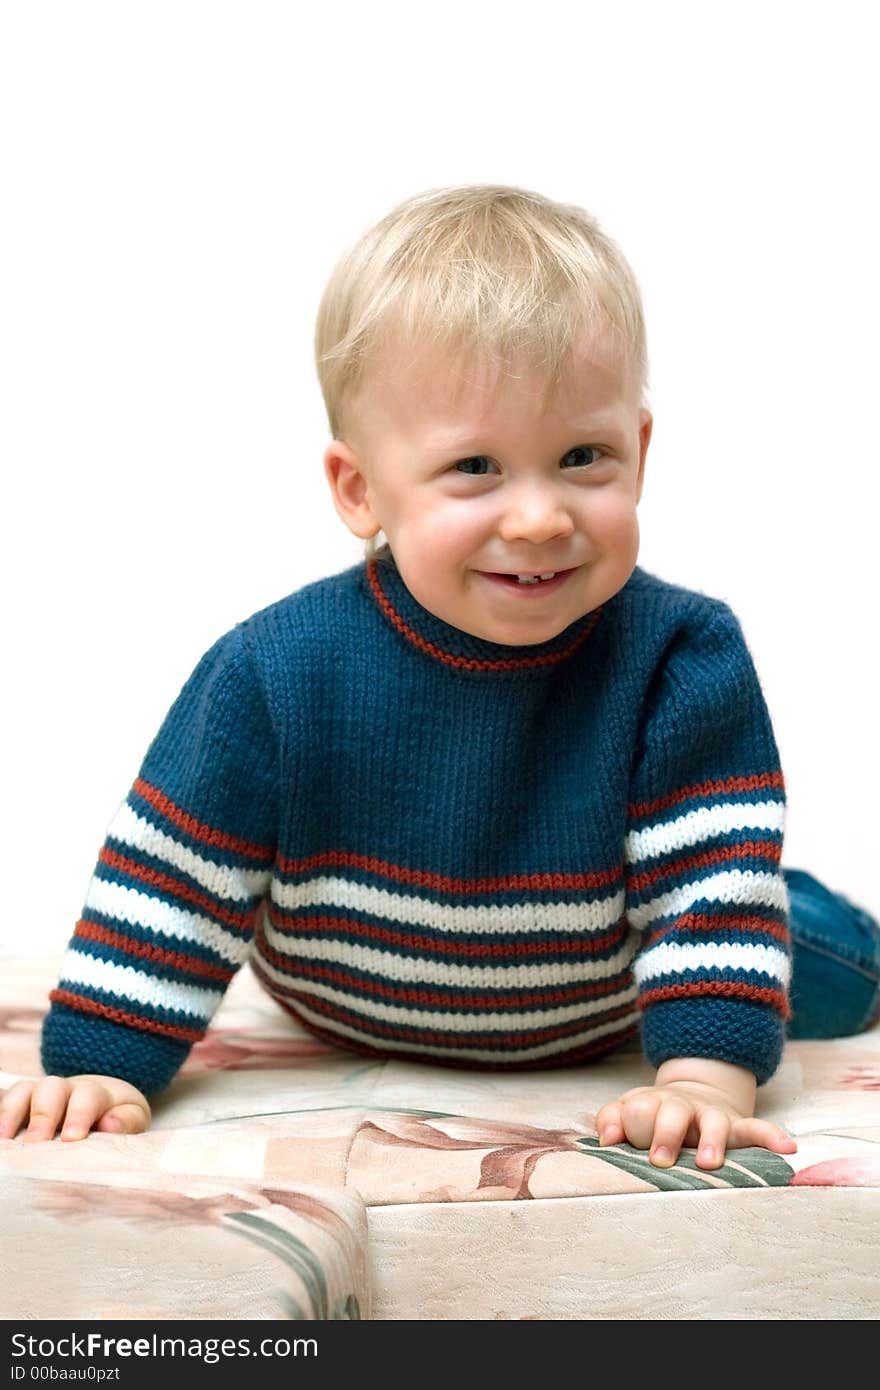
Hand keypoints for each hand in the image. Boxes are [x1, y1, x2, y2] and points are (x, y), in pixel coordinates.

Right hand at [0, 1074, 150, 1141]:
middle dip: (43, 1114)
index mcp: (98, 1093)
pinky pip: (8, 1100)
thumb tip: (110, 1124)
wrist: (104, 1106)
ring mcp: (42, 1094)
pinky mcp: (23, 1104)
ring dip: (13, 1111)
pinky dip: (2, 1113)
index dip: (79, 1114)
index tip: (72, 1138)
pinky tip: (0, 1134)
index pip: (88, 1096)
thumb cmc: (117, 1120)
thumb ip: (127, 1122)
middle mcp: (68, 1089)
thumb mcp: (132, 1121)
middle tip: (37, 1142)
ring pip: (26, 1090)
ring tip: (5, 1139)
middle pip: (52, 1088)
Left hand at [596, 1078, 796, 1169]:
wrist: (693, 1095)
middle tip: (659, 1158)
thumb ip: (611, 1119)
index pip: (638, 1109)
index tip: (619, 1143)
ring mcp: (712, 1117)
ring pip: (715, 1123)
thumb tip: (606, 1138)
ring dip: (712, 1140)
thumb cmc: (653, 1114)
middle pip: (673, 1112)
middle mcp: (683, 1108)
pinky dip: (771, 1137)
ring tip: (709, 1161)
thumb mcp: (629, 1110)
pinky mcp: (737, 1127)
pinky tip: (787, 1147)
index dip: (630, 1124)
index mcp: (653, 1104)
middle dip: (665, 1132)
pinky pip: (758, 1129)